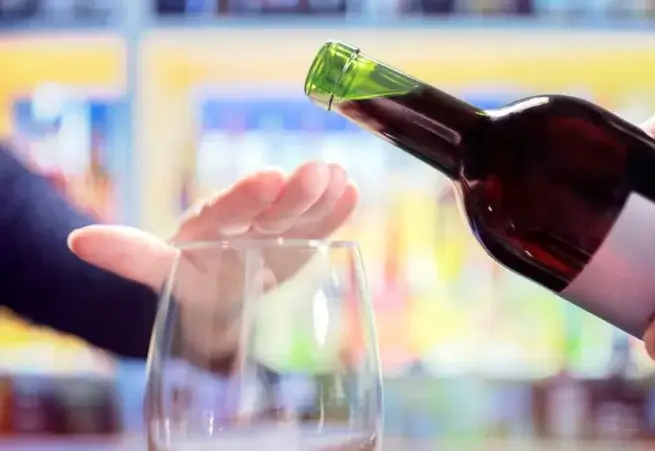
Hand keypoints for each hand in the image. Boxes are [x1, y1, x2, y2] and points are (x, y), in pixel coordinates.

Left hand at [67, 161, 357, 358]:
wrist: (222, 295)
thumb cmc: (191, 280)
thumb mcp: (161, 271)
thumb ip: (129, 256)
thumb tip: (76, 239)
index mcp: (211, 223)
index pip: (228, 208)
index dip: (246, 196)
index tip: (268, 177)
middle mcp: (246, 219)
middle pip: (269, 206)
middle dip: (293, 192)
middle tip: (317, 172)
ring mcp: (276, 228)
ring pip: (298, 211)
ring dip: (318, 196)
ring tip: (339, 177)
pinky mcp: (300, 240)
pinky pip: (318, 226)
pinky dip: (334, 212)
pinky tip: (351, 191)